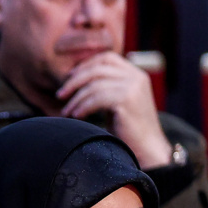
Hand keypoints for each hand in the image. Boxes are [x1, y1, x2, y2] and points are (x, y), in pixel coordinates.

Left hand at [57, 52, 172, 168]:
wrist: (148, 148)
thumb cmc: (128, 128)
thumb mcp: (117, 101)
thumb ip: (105, 88)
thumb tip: (76, 80)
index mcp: (135, 74)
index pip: (107, 58)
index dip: (86, 65)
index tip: (69, 77)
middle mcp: (136, 77)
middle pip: (97, 69)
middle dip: (74, 81)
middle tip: (60, 95)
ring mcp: (133, 87)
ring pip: (94, 85)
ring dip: (76, 99)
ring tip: (66, 112)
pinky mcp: (127, 100)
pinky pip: (97, 98)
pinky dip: (83, 107)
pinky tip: (77, 116)